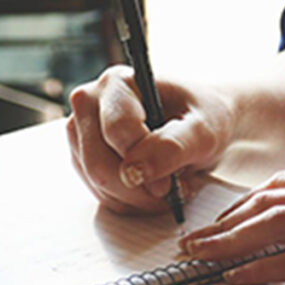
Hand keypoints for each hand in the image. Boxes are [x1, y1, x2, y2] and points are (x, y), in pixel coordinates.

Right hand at [66, 66, 233, 214]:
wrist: (199, 125)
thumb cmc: (203, 118)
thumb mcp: (203, 131)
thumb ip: (172, 147)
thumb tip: (135, 171)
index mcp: (117, 83)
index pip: (117, 131)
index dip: (144, 162)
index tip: (169, 183)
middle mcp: (90, 102)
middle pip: (98, 163)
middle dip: (138, 189)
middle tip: (171, 191)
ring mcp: (81, 132)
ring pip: (97, 183)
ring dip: (136, 198)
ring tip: (167, 187)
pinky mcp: (83, 158)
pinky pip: (100, 193)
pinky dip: (130, 202)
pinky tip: (152, 190)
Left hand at [178, 167, 284, 284]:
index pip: (283, 184)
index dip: (243, 203)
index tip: (221, 221)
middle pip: (269, 201)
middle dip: (224, 222)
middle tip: (194, 241)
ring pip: (277, 225)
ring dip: (230, 242)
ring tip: (201, 258)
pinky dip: (264, 268)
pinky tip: (240, 277)